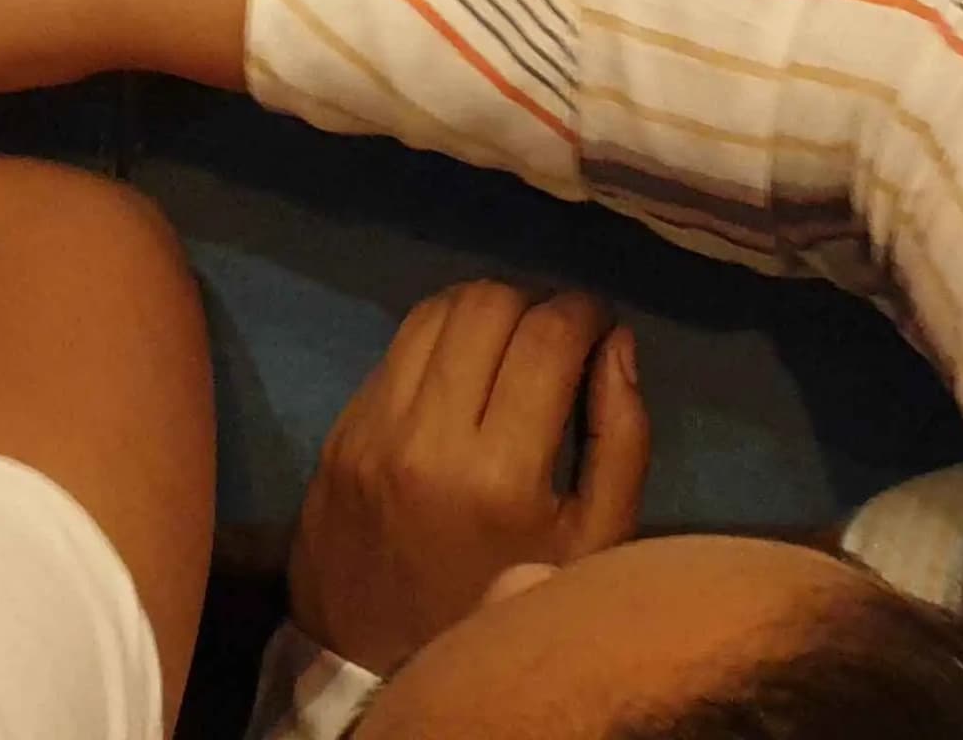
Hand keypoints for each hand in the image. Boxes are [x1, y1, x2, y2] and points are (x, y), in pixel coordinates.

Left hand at [290, 282, 649, 673]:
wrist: (378, 659)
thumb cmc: (502, 602)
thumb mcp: (591, 546)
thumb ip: (621, 440)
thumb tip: (618, 341)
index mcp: (501, 475)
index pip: (549, 335)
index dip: (585, 311)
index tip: (600, 325)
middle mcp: (428, 437)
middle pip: (490, 303)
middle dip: (537, 302)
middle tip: (558, 335)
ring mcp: (373, 429)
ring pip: (437, 309)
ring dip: (486, 309)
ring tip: (511, 341)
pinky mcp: (341, 428)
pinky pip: (397, 344)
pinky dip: (441, 338)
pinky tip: (463, 369)